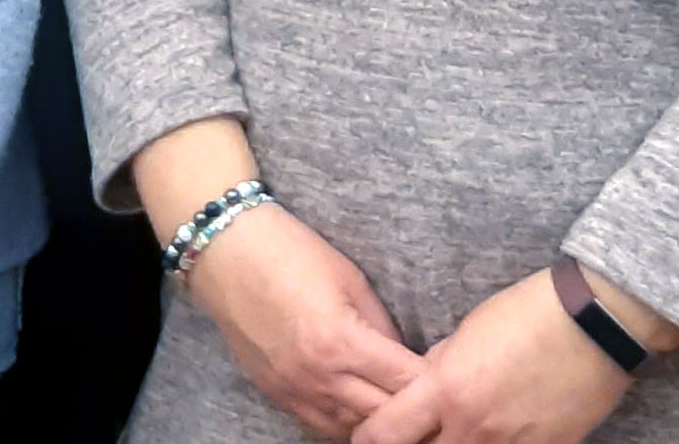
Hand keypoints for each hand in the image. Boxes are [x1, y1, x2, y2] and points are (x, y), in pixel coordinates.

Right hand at [183, 205, 424, 438]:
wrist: (226, 252)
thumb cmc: (291, 252)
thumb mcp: (350, 279)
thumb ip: (381, 325)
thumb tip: (403, 358)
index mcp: (341, 340)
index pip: (404, 382)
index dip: (433, 383)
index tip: (453, 378)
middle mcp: (318, 374)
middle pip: (382, 414)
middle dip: (412, 410)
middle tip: (435, 401)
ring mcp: (293, 389)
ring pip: (352, 429)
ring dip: (380, 421)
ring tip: (403, 412)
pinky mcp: (275, 392)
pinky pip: (320, 425)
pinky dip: (346, 423)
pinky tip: (362, 412)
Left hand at [353, 275, 634, 443]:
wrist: (596, 323)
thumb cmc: (529, 313)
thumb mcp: (468, 330)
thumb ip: (439, 364)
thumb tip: (424, 381)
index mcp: (446, 389)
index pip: (385, 434)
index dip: (369, 437)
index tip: (368, 434)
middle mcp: (473, 426)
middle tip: (414, 433)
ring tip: (456, 430)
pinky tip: (497, 432)